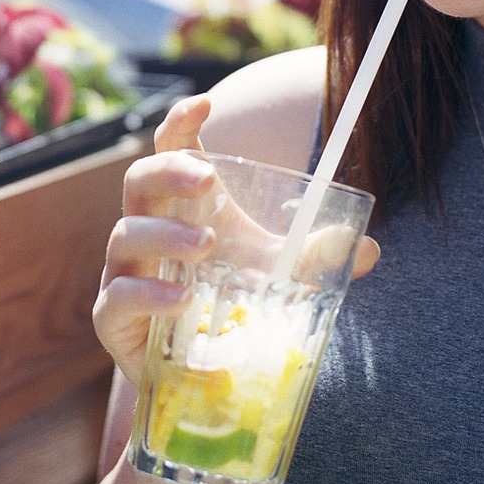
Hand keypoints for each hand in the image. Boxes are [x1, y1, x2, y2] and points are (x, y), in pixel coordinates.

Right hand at [92, 94, 381, 385]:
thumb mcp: (278, 275)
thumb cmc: (231, 307)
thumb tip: (370, 247)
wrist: (202, 380)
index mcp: (184, 207)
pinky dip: (148, 295)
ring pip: (125, 234)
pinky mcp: (114, 321)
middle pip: (139, 180)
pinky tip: (182, 299)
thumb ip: (317, 257)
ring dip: (165, 235)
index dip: (180, 122)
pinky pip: (117, 298)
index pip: (171, 149)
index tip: (205, 103)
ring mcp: (125, 274)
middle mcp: (147, 230)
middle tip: (206, 179)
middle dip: (168, 171)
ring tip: (206, 247)